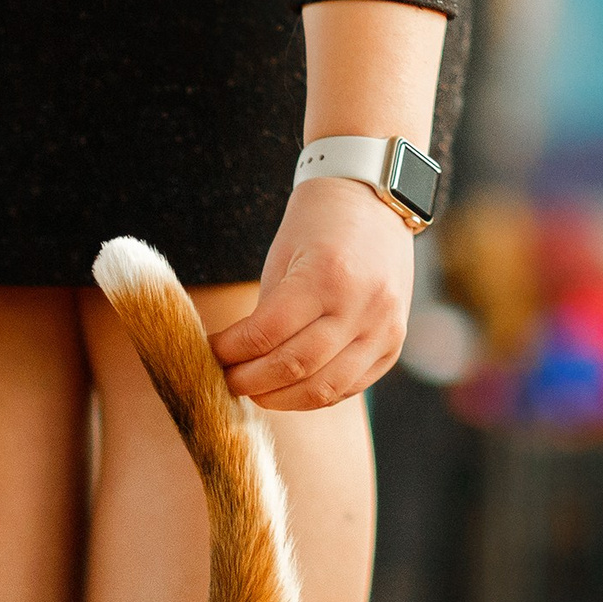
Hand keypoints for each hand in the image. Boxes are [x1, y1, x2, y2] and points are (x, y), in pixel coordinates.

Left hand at [210, 174, 414, 410]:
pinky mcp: (393, 345)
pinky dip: (312, 396)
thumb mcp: (283, 258)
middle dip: (249, 381)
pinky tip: (287, 389)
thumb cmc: (317, 228)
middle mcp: (361, 306)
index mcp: (326, 276)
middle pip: (293, 367)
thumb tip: (235, 362)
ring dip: (279, 398)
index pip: (265, 334)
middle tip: (225, 380)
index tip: (209, 354)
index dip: (229, 352)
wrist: (374, 203)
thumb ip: (266, 312)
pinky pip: (347, 388)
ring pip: (323, 388)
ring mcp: (383, 329)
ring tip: (253, 391)